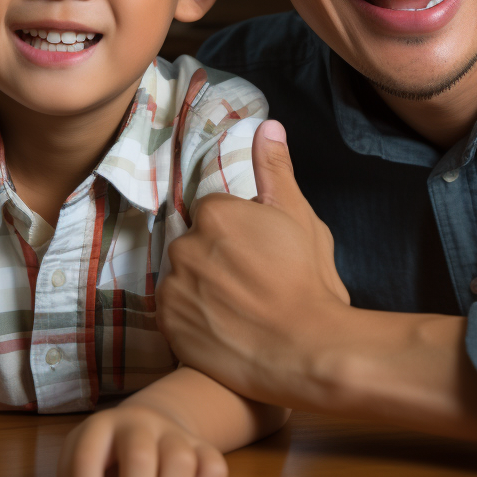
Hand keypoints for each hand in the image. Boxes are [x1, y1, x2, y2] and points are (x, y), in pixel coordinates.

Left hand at [47, 403, 227, 476]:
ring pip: (181, 461)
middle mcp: (140, 422)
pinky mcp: (205, 446)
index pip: (87, 458)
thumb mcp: (82, 475)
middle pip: (140, 457)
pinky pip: (215, 468)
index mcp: (101, 427)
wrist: (148, 424)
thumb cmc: (107, 461)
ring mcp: (175, 432)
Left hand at [156, 120, 350, 407]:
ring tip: (241, 310)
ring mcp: (173, 286)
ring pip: (185, 276)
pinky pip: (175, 311)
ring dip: (204, 287)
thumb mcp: (299, 217)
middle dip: (219, 259)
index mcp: (215, 212)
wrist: (306, 350)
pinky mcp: (167, 324)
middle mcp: (185, 244)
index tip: (262, 255)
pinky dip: (193, 317)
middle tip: (255, 283)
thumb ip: (275, 170)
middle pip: (198, 244)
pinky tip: (225, 328)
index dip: (242, 234)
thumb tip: (267, 126)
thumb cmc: (309, 281)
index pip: (217, 214)